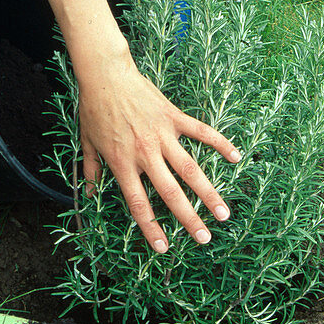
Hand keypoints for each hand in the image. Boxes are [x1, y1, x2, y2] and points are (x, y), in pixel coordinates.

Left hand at [78, 50, 239, 253]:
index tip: (164, 248)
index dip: (151, 228)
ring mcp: (162, 135)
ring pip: (190, 169)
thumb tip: (87, 194)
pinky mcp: (174, 117)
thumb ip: (90, 171)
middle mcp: (145, 154)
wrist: (105, 75)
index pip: (139, 203)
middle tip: (205, 238)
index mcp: (123, 163)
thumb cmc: (94, 108)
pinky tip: (236, 157)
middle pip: (170, 192)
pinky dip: (220, 144)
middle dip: (189, 218)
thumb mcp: (87, 142)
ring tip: (224, 213)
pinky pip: (201, 132)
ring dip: (208, 193)